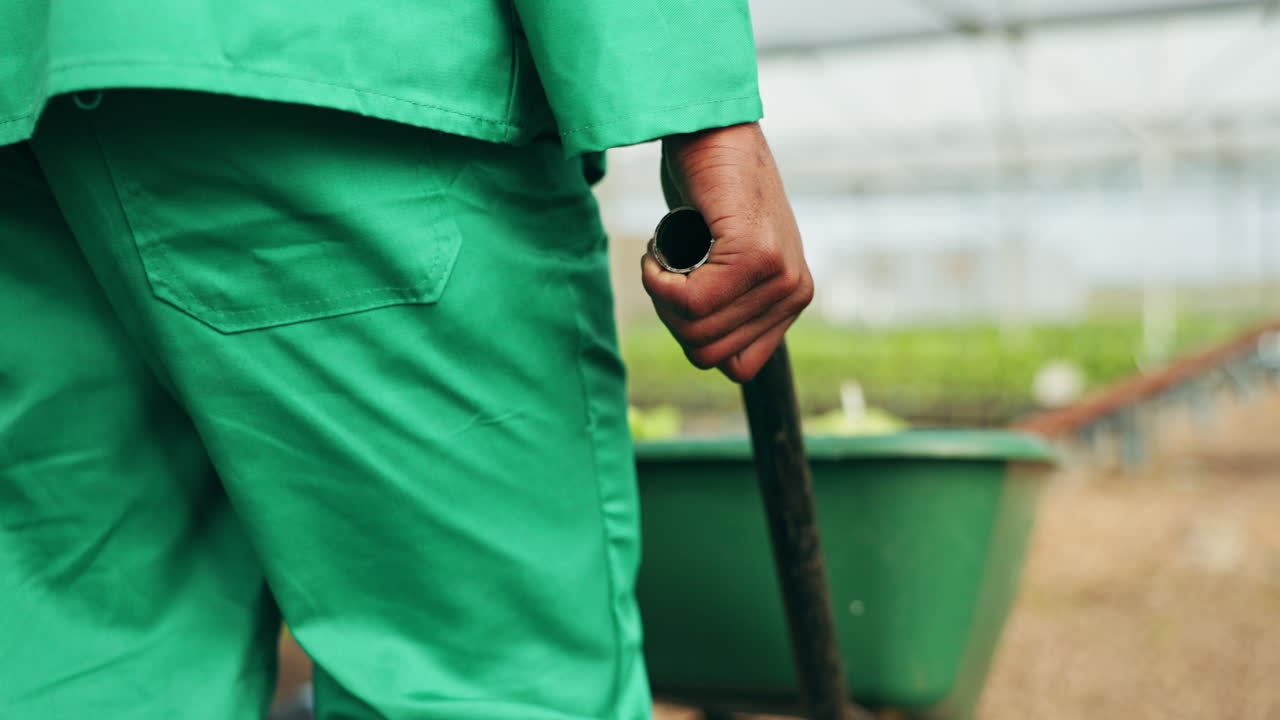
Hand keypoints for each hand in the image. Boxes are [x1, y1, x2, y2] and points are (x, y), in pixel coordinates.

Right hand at [642, 122, 812, 382]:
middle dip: (671, 316)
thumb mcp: (728, 257)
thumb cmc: (709, 188)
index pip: (734, 366)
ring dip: (661, 295)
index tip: (681, 288)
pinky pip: (691, 301)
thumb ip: (730, 302)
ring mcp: (779, 274)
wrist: (709, 127)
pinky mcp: (755, 254)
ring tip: (664, 251)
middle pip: (708, 353)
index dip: (692, 334)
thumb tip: (709, 355)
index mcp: (791, 299)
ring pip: (696, 330)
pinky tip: (657, 246)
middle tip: (666, 267)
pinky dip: (658, 279)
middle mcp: (794, 292)